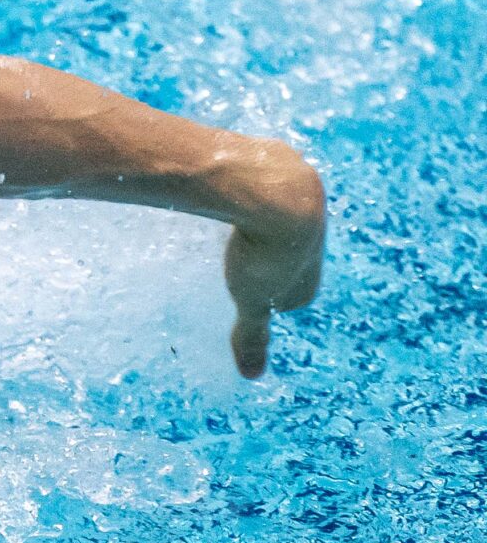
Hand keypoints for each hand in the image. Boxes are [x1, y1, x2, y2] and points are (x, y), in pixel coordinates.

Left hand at [221, 146, 325, 378]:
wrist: (272, 188)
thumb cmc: (264, 250)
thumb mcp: (253, 299)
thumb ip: (252, 336)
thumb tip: (253, 375)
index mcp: (310, 269)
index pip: (295, 295)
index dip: (276, 299)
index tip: (260, 302)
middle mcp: (314, 232)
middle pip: (289, 255)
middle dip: (271, 261)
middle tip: (249, 264)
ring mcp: (299, 199)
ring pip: (274, 217)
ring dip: (259, 224)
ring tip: (239, 230)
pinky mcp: (279, 168)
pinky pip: (260, 186)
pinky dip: (247, 193)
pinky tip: (229, 192)